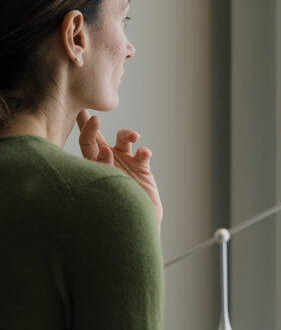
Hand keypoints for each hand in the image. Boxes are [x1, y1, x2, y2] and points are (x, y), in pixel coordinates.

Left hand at [77, 109, 162, 228]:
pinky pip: (142, 154)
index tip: (94, 119)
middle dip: (93, 122)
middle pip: (98, 137)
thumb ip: (103, 168)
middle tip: (89, 107)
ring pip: (124, 140)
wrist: (138, 222)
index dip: (88, 130)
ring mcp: (125, 163)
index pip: (87, 143)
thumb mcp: (104, 187)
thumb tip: (106, 150)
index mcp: (93, 166)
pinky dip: (144, 151)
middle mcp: (107, 161)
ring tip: (133, 136)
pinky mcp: (142, 168)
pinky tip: (144, 153)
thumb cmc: (116, 210)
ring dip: (127, 133)